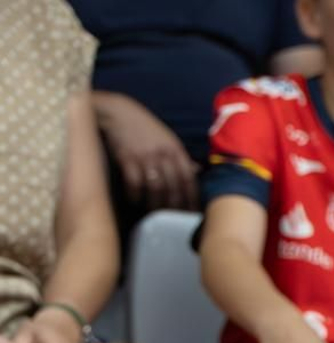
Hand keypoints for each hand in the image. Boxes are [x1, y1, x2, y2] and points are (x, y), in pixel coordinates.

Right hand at [97, 92, 198, 210]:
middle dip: (174, 206)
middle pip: (174, 187)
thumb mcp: (168, 139)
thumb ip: (181, 156)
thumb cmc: (145, 128)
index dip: (192, 198)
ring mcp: (145, 156)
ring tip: (153, 215)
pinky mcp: (126, 158)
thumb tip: (197, 171)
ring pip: (156, 188)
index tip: (192, 213)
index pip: (189, 179)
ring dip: (155, 204)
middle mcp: (163, 154)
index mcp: (176, 150)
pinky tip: (134, 201)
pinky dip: (135, 194)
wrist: (118, 112)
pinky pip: (134, 182)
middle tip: (173, 220)